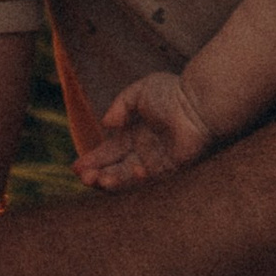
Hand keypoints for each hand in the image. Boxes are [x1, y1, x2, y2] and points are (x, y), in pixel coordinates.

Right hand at [78, 70, 214, 186]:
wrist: (199, 102)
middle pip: (114, 171)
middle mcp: (142, 152)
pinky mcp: (170, 171)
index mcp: (133, 135)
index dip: (92, 161)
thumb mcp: (139, 92)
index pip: (108, 153)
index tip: (76, 168)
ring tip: (99, 180)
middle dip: (97, 176)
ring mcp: (156, 164)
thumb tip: (106, 124)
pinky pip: (151, 182)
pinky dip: (140, 179)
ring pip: (128, 180)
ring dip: (112, 182)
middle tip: (84, 177)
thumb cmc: (171, 93)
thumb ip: (120, 106)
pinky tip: (136, 170)